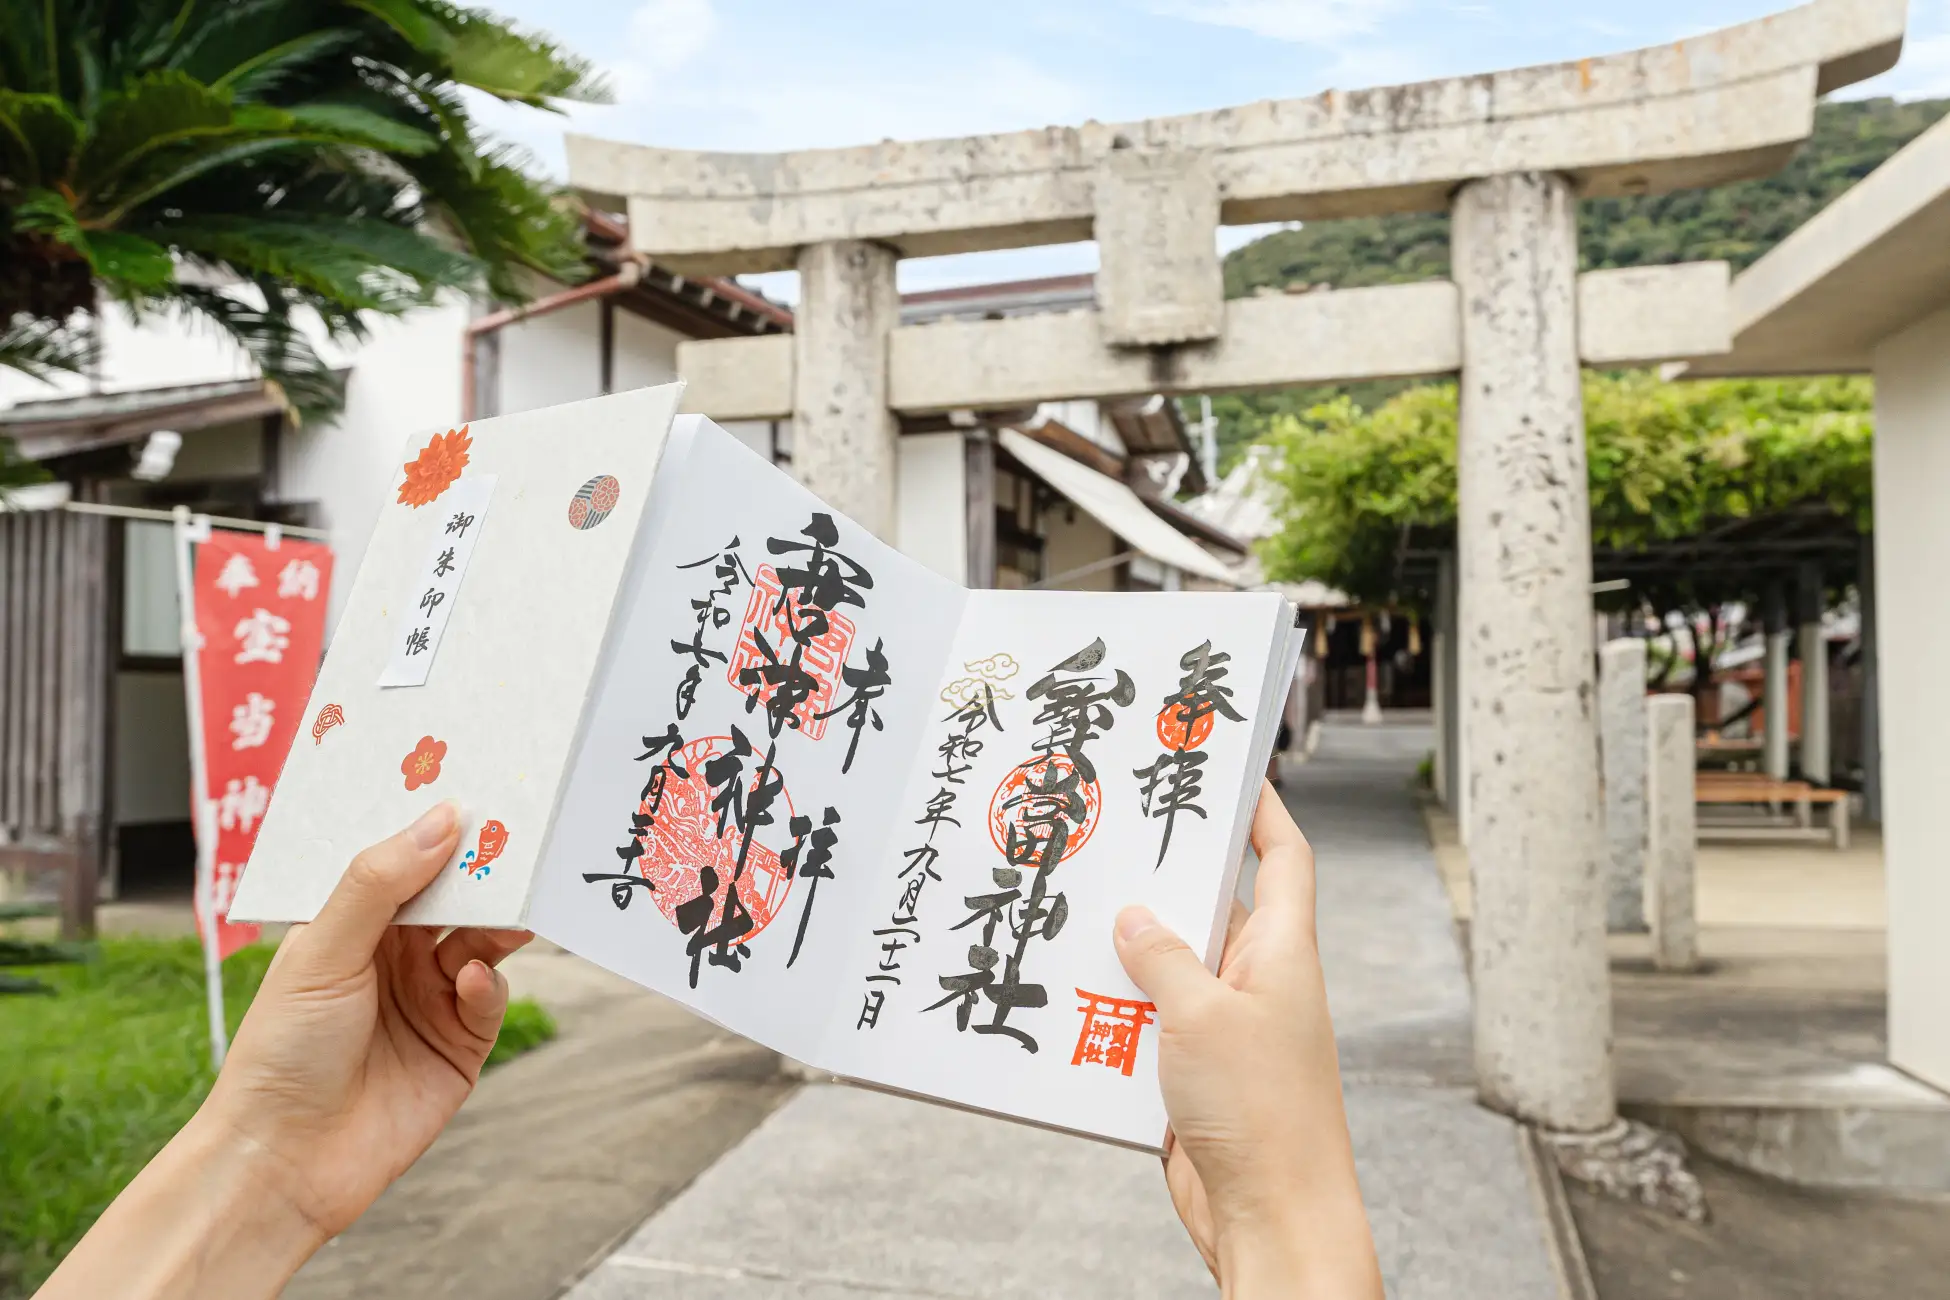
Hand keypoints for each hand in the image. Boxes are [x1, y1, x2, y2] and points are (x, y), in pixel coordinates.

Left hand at [202, 801, 532, 1240]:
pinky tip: (472, 982)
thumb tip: (441, 818)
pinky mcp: (460, 1045)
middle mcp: (393, 956)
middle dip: (482, 871)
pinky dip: (489, 984)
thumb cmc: (280, 1055)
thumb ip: (381, 882)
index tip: (475, 793)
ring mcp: (429, 999)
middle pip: (453, 897)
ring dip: (496, 921)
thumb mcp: (323, 950)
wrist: (285, 1163)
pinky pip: (492, 997)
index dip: (436, 830)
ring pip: (483, 940)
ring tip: (513, 907)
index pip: (404, 862)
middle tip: (517, 840)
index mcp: (351, 925)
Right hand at [1114, 784, 1381, 1298]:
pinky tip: (1066, 995)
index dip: (1262, 808)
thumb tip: (1134, 919)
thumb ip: (1164, 958)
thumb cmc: (1262, 1115)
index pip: (1283, 857)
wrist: (1273, 1220)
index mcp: (1282, 952)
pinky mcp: (1194, 1075)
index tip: (1230, 767)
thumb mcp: (1203, 1017)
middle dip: (1165, 874)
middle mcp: (1258, 982)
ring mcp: (1225, 1029)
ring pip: (1169, 966)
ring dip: (1126, 949)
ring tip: (1071, 908)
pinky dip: (1112, 1009)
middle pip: (1212, 905)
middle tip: (1113, 830)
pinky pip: (1148, 1022)